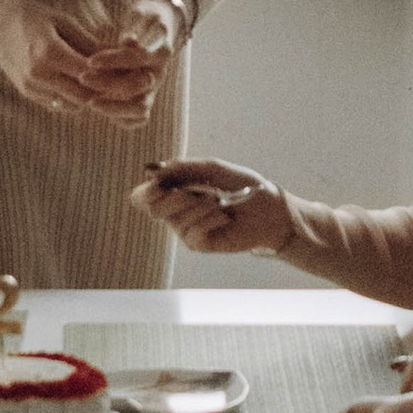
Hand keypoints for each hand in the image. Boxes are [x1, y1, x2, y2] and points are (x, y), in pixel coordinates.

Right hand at [0, 0, 128, 116]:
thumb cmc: (29, 15)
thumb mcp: (62, 20)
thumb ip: (89, 42)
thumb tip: (119, 57)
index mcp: (47, 53)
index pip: (91, 76)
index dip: (114, 78)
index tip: (133, 73)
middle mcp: (38, 75)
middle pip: (85, 96)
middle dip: (108, 93)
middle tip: (128, 85)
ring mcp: (32, 88)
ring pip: (75, 105)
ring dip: (94, 99)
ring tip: (111, 86)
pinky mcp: (28, 94)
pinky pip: (61, 105)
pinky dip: (77, 99)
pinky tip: (88, 87)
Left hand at [59, 0, 185, 119]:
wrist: (161, 30)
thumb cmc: (145, 19)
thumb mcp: (142, 14)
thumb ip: (135, 26)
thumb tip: (128, 41)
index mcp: (159, 51)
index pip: (138, 58)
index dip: (114, 60)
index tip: (91, 60)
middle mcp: (158, 73)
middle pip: (137, 86)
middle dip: (107, 83)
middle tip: (83, 77)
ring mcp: (153, 89)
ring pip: (140, 109)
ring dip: (113, 108)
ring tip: (89, 101)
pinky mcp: (146, 99)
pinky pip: (138, 119)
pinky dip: (119, 118)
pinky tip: (99, 107)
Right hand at [133, 157, 290, 254]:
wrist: (268, 208)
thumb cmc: (240, 185)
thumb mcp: (212, 168)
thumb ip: (182, 168)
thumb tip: (152, 169)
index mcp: (174, 191)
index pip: (143, 196)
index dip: (146, 191)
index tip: (159, 183)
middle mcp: (176, 212)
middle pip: (153, 210)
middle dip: (176, 197)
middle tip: (201, 191)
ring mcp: (187, 229)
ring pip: (176, 221)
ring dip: (200, 207)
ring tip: (220, 202)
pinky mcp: (200, 244)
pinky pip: (193, 234)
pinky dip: (209, 221)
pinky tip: (224, 218)